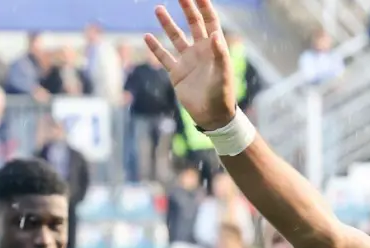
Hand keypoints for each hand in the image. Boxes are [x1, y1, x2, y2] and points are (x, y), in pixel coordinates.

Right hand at [146, 0, 236, 130]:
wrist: (212, 116)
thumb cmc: (221, 95)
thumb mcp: (222, 73)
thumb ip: (219, 54)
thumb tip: (215, 34)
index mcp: (214, 48)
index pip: (210, 21)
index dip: (204, 7)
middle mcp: (201, 51)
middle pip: (193, 24)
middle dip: (187, 8)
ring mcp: (188, 61)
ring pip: (176, 37)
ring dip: (168, 23)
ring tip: (158, 8)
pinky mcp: (177, 73)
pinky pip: (164, 57)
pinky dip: (155, 48)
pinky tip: (147, 37)